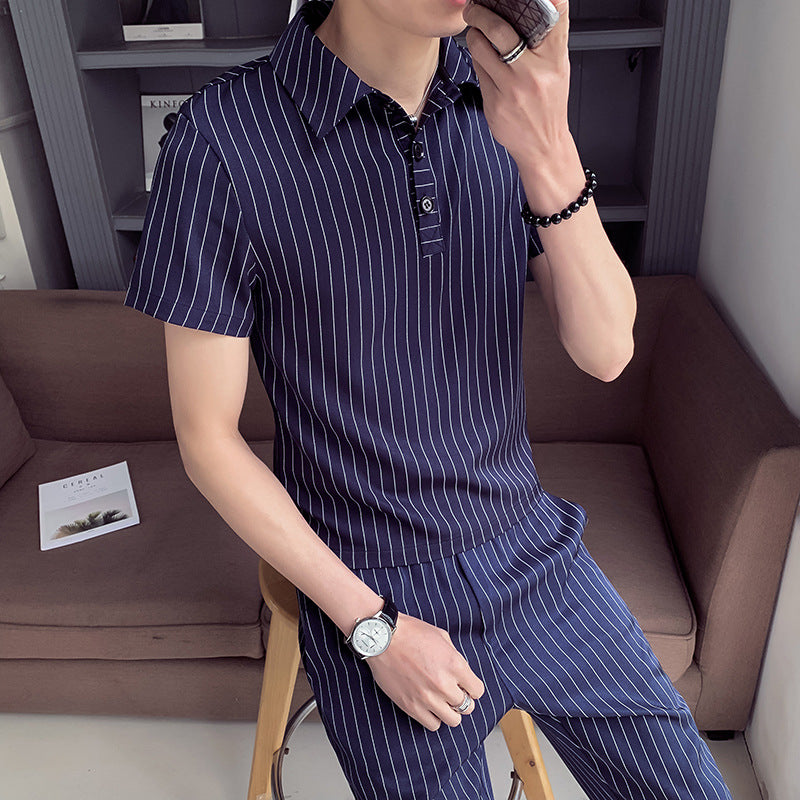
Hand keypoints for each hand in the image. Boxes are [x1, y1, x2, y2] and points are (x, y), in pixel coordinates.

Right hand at [365, 611, 485, 730]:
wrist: (382, 638)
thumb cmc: (410, 632)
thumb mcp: (441, 636)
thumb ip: (455, 657)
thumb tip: (462, 672)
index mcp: (454, 664)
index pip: (477, 691)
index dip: (472, 688)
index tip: (466, 686)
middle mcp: (444, 684)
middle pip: (467, 707)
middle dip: (462, 699)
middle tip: (453, 692)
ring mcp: (427, 698)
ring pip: (453, 720)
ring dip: (450, 711)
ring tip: (442, 701)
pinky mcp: (411, 707)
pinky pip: (433, 725)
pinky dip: (434, 718)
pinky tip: (429, 706)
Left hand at [461, 0, 571, 169]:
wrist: (543, 146)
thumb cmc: (549, 104)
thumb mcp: (559, 66)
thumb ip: (550, 36)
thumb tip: (541, 5)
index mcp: (554, 57)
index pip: (549, 14)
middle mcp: (533, 72)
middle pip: (499, 29)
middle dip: (480, 14)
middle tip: (474, 9)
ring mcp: (512, 89)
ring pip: (481, 49)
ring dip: (474, 37)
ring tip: (477, 34)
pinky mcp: (494, 103)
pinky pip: (478, 72)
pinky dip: (477, 61)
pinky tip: (483, 61)